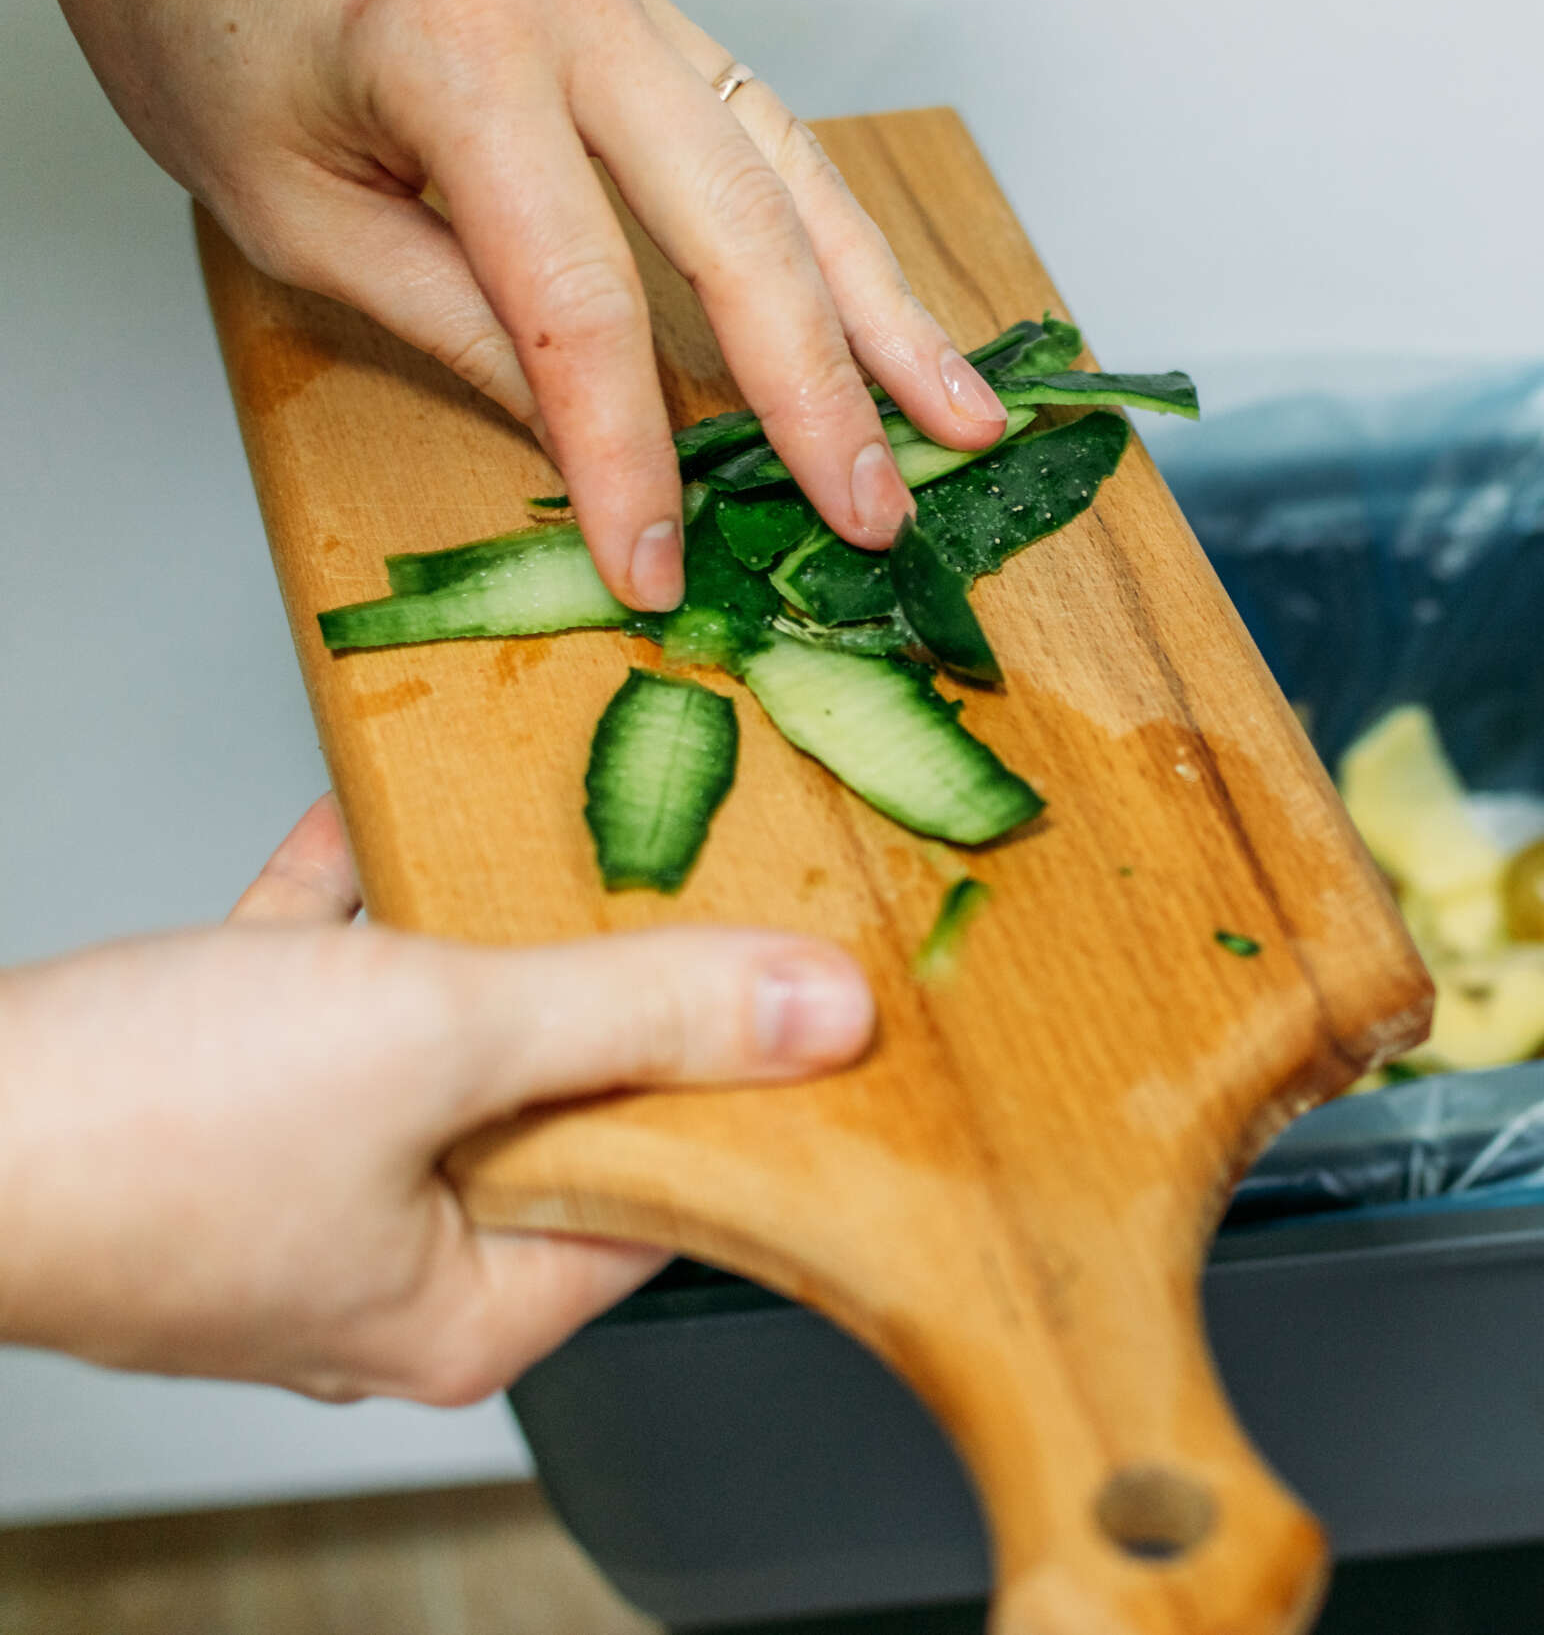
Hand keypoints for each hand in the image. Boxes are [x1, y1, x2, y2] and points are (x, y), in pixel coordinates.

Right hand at [0, 798, 874, 1403]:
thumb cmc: (130, 1132)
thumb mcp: (440, 1038)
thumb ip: (639, 1014)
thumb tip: (824, 1014)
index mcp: (466, 1307)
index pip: (668, 1201)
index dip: (743, 1095)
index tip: (807, 999)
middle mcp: (384, 1271)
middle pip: (558, 1119)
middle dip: (613, 1001)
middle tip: (702, 895)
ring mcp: (287, 1194)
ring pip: (433, 1056)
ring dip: (480, 946)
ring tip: (560, 843)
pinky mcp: (200, 1120)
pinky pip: (312, 1006)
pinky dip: (347, 922)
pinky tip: (370, 827)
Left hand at [19, 0, 1009, 606]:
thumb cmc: (198, 5)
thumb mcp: (280, 195)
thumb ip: (442, 310)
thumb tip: (576, 430)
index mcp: (457, 60)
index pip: (581, 302)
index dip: (628, 453)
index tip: (655, 566)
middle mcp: (574, 12)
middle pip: (742, 228)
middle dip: (819, 391)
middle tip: (873, 510)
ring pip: (795, 166)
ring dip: (888, 307)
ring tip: (963, 418)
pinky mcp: (650, 9)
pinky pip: (770, 127)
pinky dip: (840, 231)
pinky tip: (896, 313)